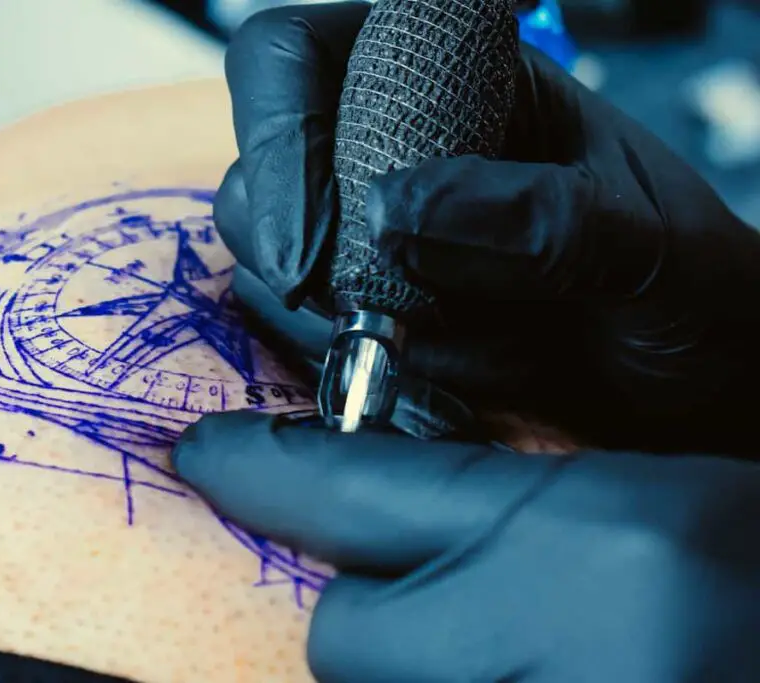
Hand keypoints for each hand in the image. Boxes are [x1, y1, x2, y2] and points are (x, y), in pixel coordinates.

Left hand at [173, 411, 759, 682]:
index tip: (204, 456)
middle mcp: (572, 649)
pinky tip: (520, 664)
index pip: (361, 491)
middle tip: (430, 596)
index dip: (262, 471)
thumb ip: (503, 515)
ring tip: (503, 642)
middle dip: (362, 616)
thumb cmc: (753, 569)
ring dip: (416, 671)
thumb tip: (369, 527)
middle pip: (343, 639)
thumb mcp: (641, 510)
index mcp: (598, 540)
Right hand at [217, 2, 759, 452]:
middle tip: (350, 301)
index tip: (314, 246)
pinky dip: (319, 350)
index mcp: (455, 74)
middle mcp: (390, 142)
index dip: (280, 130)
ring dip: (308, 298)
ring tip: (405, 333)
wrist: (687, 386)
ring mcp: (364, 226)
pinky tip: (396, 364)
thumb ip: (541, 219)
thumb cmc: (680, 288)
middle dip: (287, 233)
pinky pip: (285, 317)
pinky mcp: (356, 303)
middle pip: (261, 153)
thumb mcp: (646, 242)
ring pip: (260, 239)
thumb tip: (390, 214)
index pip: (301, 55)